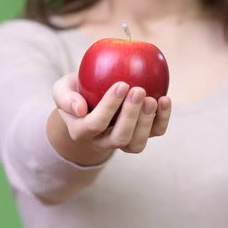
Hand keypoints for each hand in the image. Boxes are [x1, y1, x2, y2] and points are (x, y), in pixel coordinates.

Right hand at [52, 72, 171, 153]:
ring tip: (152, 99)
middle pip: (119, 138)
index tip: (122, 84)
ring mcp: (124, 140)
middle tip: (139, 90)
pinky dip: (163, 119)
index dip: (109, 107)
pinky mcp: (142, 133)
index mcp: (82, 131)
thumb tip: (80, 108)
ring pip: (137, 143)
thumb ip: (65, 97)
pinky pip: (155, 133)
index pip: (95, 124)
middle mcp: (103, 140)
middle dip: (131, 116)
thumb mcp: (62, 89)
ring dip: (147, 122)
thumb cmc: (77, 90)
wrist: (92, 98)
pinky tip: (165, 99)